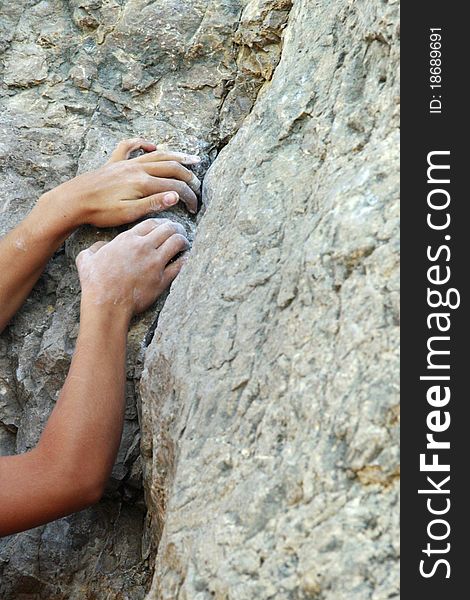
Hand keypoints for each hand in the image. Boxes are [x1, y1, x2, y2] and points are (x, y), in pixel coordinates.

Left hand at [39, 138, 200, 229]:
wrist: (73, 201)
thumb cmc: (100, 212)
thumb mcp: (129, 213)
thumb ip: (153, 203)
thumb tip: (176, 196)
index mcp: (142, 182)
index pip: (174, 187)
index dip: (188, 197)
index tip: (194, 208)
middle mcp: (136, 168)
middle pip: (170, 167)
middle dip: (188, 176)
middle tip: (197, 186)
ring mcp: (125, 163)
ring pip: (156, 155)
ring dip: (175, 156)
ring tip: (190, 158)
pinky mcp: (114, 163)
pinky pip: (129, 146)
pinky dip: (142, 143)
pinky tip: (151, 144)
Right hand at [76, 218, 188, 318]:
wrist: (107, 304)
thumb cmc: (95, 283)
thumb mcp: (86, 258)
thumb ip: (96, 248)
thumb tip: (101, 247)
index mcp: (127, 240)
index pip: (151, 222)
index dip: (161, 222)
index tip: (165, 225)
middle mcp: (143, 247)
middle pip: (168, 229)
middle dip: (176, 228)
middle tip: (179, 231)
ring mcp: (155, 263)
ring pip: (177, 242)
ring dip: (183, 240)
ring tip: (185, 243)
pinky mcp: (162, 279)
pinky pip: (180, 265)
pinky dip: (186, 259)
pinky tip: (187, 258)